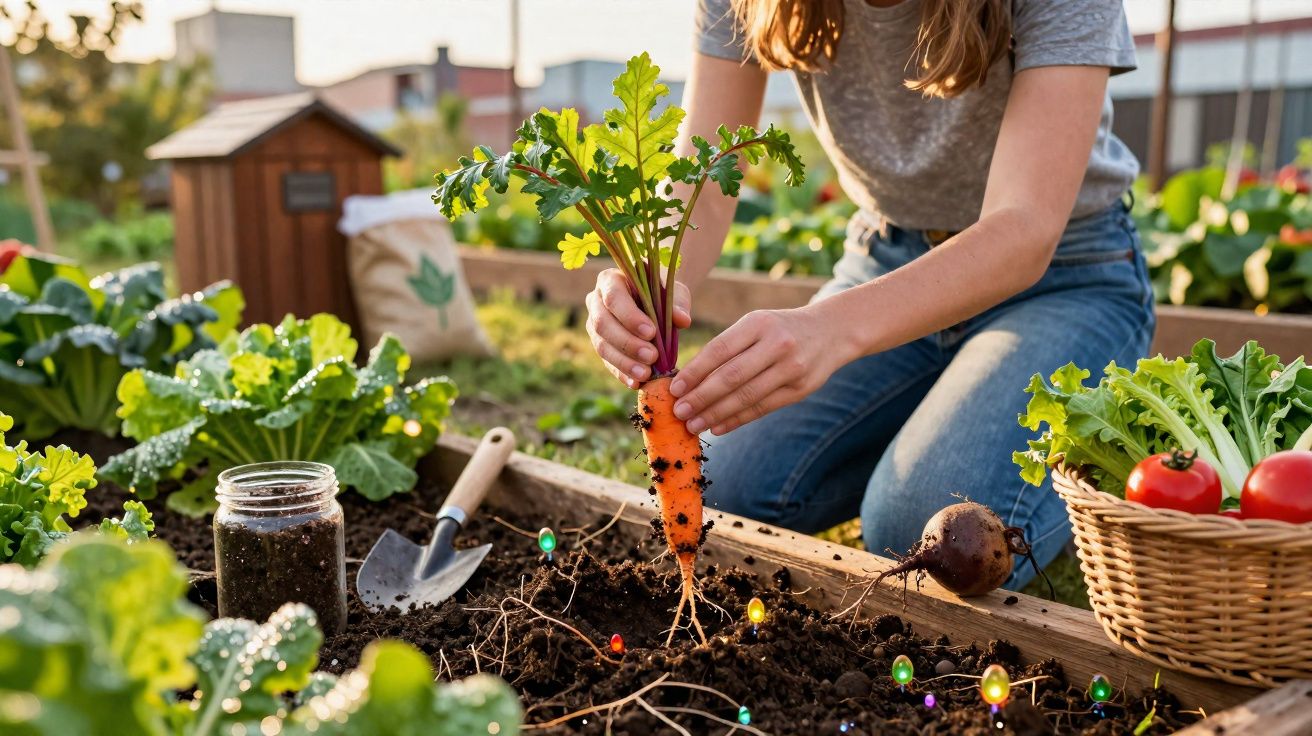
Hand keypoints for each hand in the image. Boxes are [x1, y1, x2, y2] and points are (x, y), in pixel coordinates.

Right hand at [585, 268, 691, 388]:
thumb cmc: (661, 290)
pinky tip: (636, 383)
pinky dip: (621, 374)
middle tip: (651, 356)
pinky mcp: (600, 345)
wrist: (652, 299)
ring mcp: (594, 325)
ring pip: (601, 346)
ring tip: (645, 374)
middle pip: (602, 324)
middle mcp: (595, 301)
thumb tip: (682, 320)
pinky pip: (606, 362)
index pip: (613, 297)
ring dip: (624, 362)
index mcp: (610, 280)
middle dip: (627, 343)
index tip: (651, 332)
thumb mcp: (672, 289)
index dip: (629, 316)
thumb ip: (677, 301)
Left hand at [669, 307, 851, 434]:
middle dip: (701, 397)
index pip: (720, 350)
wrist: (831, 332)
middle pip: (731, 376)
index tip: (674, 389)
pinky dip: (737, 420)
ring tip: (693, 424)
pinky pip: (762, 408)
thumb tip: (689, 379)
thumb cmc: (780, 329)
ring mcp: (791, 368)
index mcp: (758, 323)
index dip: (695, 371)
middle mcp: (777, 344)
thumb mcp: (756, 324)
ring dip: (715, 414)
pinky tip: (718, 427)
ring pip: (746, 396)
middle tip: (679, 412)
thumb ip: (728, 347)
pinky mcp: (800, 390)